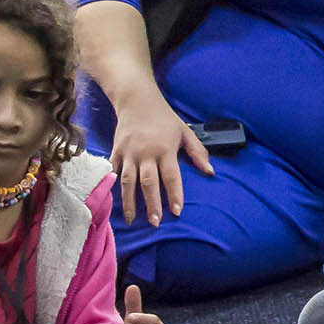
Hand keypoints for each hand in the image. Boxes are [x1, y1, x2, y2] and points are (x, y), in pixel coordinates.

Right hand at [110, 94, 210, 224]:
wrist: (137, 100)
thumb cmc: (164, 118)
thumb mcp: (185, 131)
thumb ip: (197, 152)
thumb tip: (210, 172)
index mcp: (165, 149)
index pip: (171, 176)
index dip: (174, 194)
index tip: (176, 211)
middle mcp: (146, 153)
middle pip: (148, 183)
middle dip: (151, 204)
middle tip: (155, 223)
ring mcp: (129, 153)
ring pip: (128, 181)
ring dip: (130, 202)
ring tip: (132, 219)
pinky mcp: (116, 151)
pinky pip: (113, 171)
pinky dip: (112, 186)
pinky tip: (113, 202)